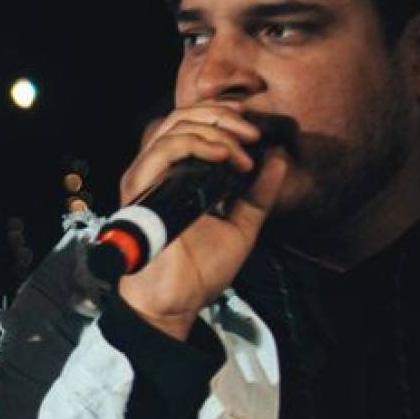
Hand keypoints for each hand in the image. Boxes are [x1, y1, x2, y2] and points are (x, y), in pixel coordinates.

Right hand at [111, 103, 292, 336]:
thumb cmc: (200, 270)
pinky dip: (198, 144)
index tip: (255, 135)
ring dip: (214, 130)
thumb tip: (278, 157)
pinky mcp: (141, 188)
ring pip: (174, 127)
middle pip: (181, 117)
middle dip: (222, 116)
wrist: (178, 302)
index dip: (222, 117)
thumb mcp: (242, 224)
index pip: (191, 124)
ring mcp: (146, 177)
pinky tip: (223, 155)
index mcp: (176, 174)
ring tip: (241, 152)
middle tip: (252, 135)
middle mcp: (157, 171)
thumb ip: (258, 193)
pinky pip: (165, 149)